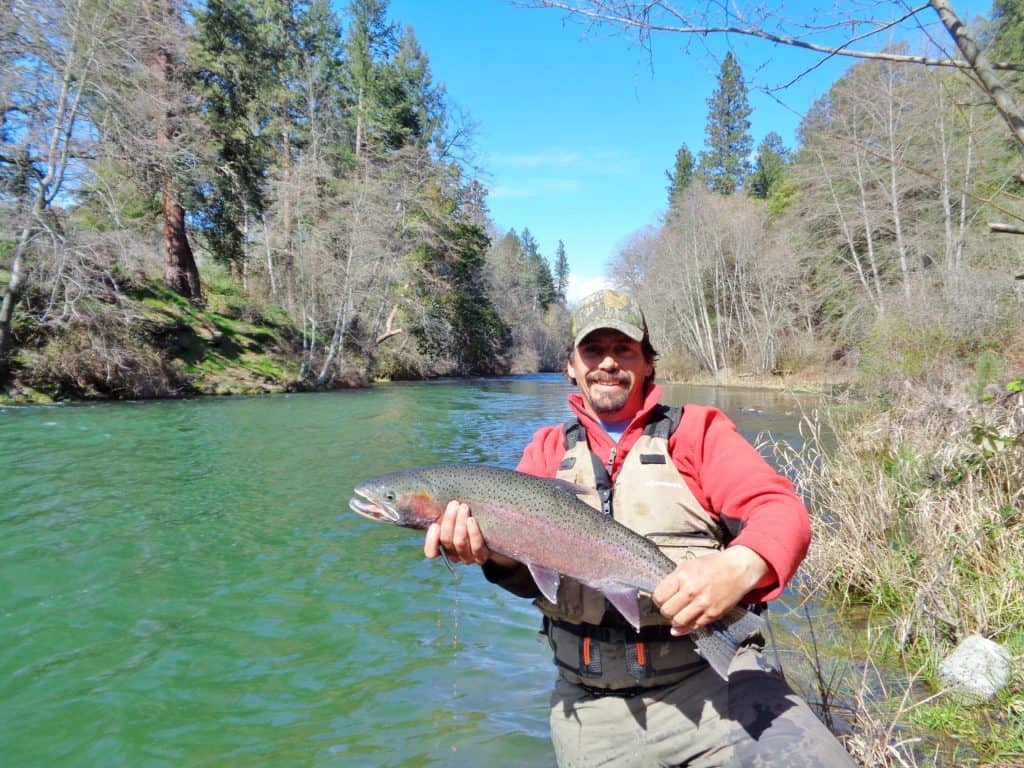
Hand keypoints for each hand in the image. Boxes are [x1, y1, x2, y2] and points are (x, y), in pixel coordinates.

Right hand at [423, 499, 515, 568]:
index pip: (431, 552)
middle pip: (446, 541)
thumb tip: (425, 493)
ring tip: (464, 507)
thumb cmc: (470, 514)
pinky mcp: (482, 557)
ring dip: (460, 524)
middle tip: (454, 504)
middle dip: (449, 520)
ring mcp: (468, 558)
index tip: (435, 525)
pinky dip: (473, 533)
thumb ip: (442, 508)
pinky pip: (476, 547)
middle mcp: (454, 555)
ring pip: (459, 543)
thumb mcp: (454, 512)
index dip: (431, 540)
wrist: (496, 527)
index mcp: (443, 547)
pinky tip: (472, 520)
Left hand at [651, 546, 769, 635]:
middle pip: (666, 611)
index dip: (658, 600)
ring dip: (675, 621)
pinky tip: (687, 621)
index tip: (662, 600)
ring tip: (679, 614)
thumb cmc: (712, 565)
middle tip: (670, 608)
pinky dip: (687, 627)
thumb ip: (673, 580)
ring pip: (678, 622)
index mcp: (682, 576)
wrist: (737, 569)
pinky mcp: (713, 614)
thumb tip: (661, 597)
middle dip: (665, 611)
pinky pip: (694, 626)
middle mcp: (691, 590)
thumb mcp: (687, 565)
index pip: (659, 596)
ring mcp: (703, 604)